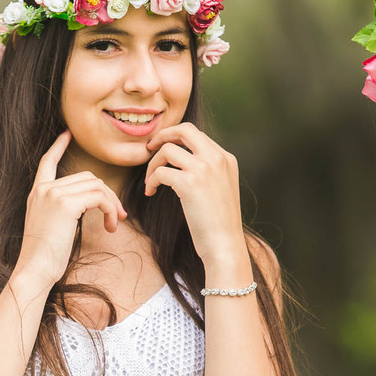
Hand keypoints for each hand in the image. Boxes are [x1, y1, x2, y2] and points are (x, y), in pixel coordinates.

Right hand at [13, 130, 127, 290]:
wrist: (35, 269)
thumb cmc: (45, 256)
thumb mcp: (51, 226)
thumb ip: (63, 209)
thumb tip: (90, 202)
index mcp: (37, 193)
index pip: (47, 162)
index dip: (58, 147)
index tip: (67, 134)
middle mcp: (43, 189)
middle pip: (87, 177)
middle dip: (107, 194)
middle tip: (118, 215)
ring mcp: (53, 194)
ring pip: (96, 186)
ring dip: (111, 204)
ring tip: (114, 224)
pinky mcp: (65, 204)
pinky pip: (99, 197)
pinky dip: (110, 209)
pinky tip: (110, 226)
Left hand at [144, 122, 244, 263]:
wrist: (225, 245)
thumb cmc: (219, 223)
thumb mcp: (220, 188)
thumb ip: (208, 170)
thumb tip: (183, 160)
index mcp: (226, 158)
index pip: (196, 135)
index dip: (176, 139)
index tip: (164, 151)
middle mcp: (217, 158)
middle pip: (184, 130)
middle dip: (162, 135)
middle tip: (149, 149)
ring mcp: (204, 169)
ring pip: (167, 149)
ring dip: (153, 163)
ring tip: (150, 180)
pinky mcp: (190, 183)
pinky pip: (160, 171)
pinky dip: (151, 181)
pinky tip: (150, 192)